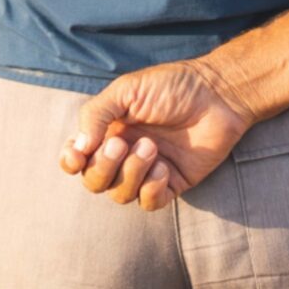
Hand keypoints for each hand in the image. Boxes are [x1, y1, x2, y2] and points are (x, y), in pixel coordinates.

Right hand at [58, 60, 256, 212]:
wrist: (217, 94)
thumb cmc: (172, 86)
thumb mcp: (127, 90)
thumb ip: (96, 114)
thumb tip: (78, 147)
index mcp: (108, 131)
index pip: (78, 158)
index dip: (71, 162)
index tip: (78, 155)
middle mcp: (124, 154)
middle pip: (95, 181)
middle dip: (104, 167)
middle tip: (123, 144)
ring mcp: (147, 171)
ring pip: (120, 194)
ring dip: (131, 174)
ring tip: (153, 148)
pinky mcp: (172, 183)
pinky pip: (149, 202)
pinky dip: (151, 189)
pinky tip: (164, 167)